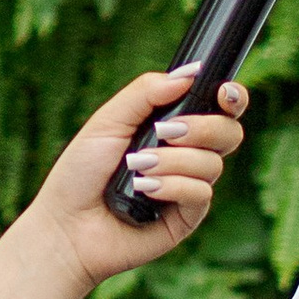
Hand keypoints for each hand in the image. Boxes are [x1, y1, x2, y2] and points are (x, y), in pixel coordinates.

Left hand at [0, 67, 250, 298]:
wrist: (67, 225)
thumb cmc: (81, 173)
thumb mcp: (108, 121)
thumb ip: (146, 93)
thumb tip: (190, 73)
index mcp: (173, 126)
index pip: (219, 107)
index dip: (232, 97)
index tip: (224, 93)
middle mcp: (187, 155)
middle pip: (229, 133)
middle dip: (203, 128)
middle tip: (165, 132)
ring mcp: (189, 187)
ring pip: (213, 164)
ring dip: (173, 161)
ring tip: (137, 168)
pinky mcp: (187, 217)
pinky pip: (201, 193)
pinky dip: (173, 186)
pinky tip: (145, 191)